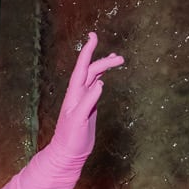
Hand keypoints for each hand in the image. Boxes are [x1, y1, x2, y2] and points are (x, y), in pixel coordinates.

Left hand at [49, 32, 124, 161]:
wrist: (67, 154)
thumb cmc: (70, 139)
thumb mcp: (79, 120)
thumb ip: (88, 102)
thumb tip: (100, 83)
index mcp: (74, 94)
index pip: (81, 68)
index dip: (87, 51)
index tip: (93, 35)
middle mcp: (78, 94)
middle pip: (91, 71)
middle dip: (104, 61)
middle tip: (120, 58)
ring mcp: (83, 99)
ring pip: (93, 77)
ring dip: (104, 67)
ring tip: (117, 60)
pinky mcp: (88, 107)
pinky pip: (94, 88)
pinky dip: (101, 79)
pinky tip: (104, 77)